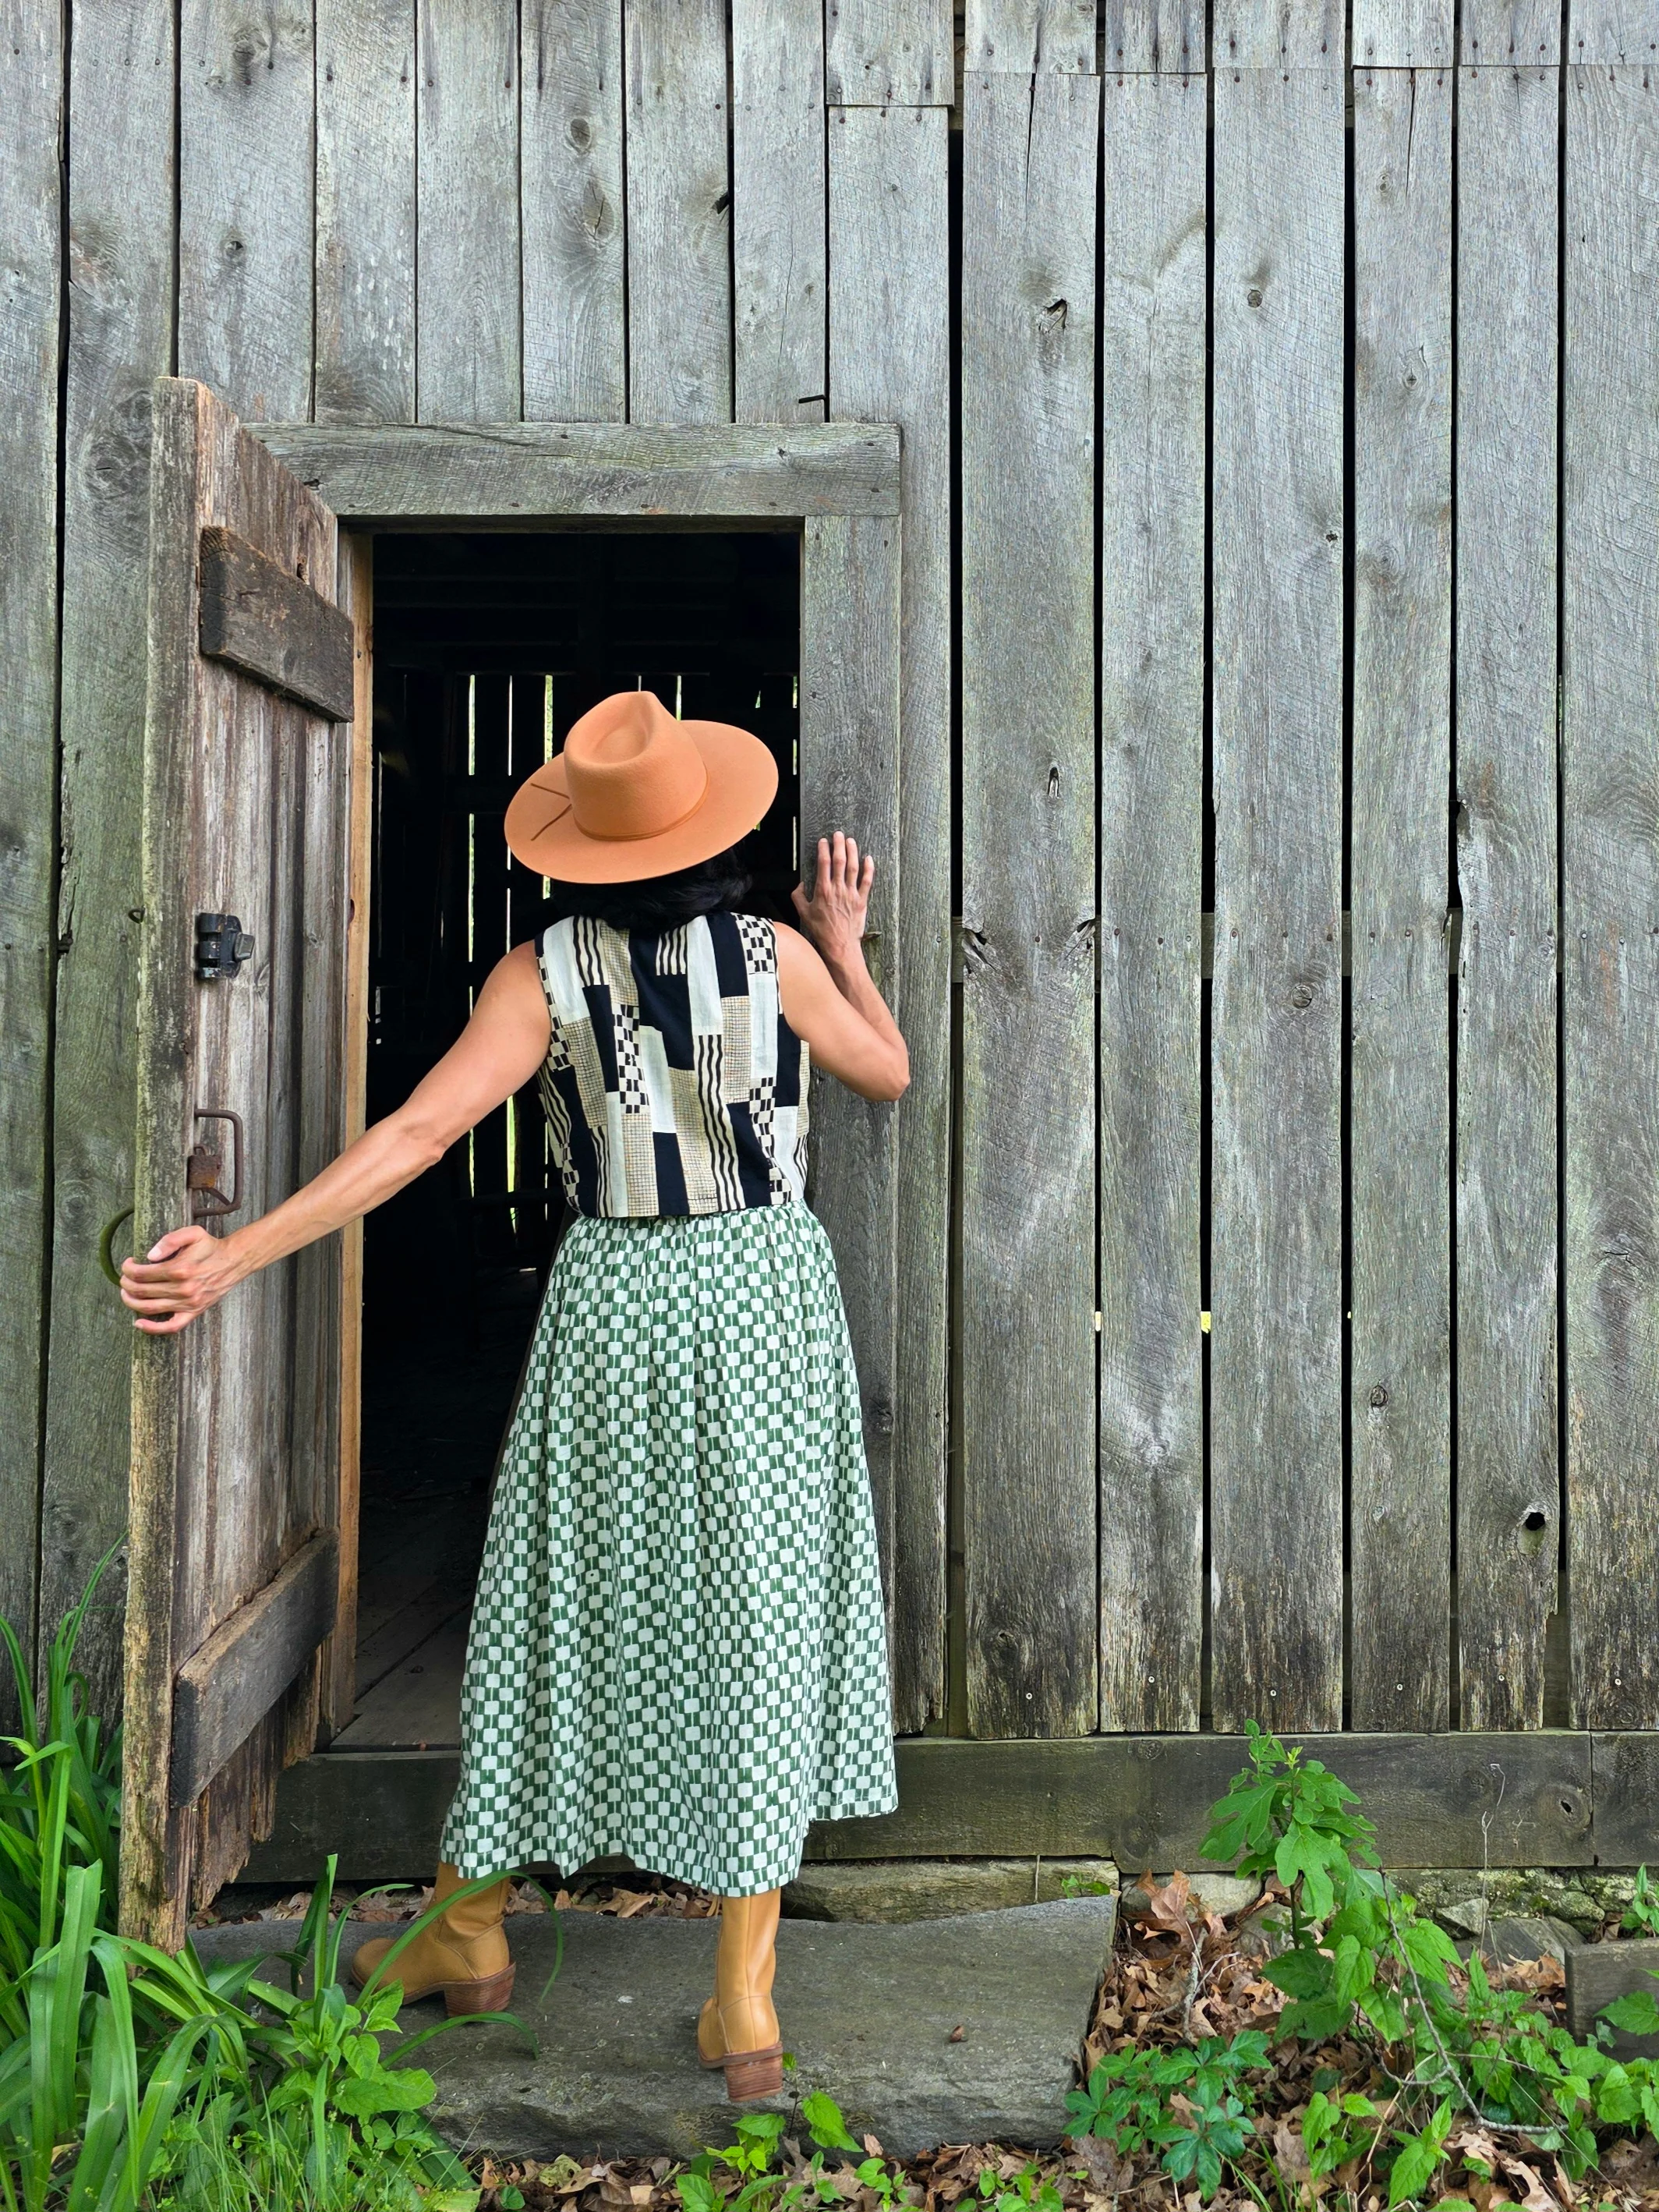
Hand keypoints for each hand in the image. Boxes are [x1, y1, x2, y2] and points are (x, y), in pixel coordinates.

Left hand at [120, 1224, 243, 1333]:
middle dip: (126, 1284)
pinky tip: (138, 1323)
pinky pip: (170, 1326)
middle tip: (125, 1277)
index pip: (142, 1273)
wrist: (234, 1261)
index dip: (129, 1269)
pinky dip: (152, 1328)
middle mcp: (183, 1289)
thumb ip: (170, 1240)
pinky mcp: (193, 1312)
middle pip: (142, 1291)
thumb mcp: (193, 1233)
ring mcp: (188, 1303)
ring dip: (131, 1302)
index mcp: (180, 1269)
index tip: (128, 1263)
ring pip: (149, 1308)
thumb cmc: (211, 1247)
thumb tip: (150, 1256)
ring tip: (126, 1293)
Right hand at [792, 833, 873, 964]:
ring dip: (852, 852)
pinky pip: (867, 881)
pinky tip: (868, 858)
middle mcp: (838, 889)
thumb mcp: (803, 913)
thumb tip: (800, 884)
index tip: (823, 841)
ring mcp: (851, 894)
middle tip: (838, 834)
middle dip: (839, 845)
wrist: (839, 945)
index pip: (823, 864)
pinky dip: (869, 869)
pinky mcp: (862, 900)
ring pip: (853, 867)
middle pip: (840, 861)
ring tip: (851, 841)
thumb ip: (798, 896)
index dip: (823, 850)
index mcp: (822, 890)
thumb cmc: (821, 930)